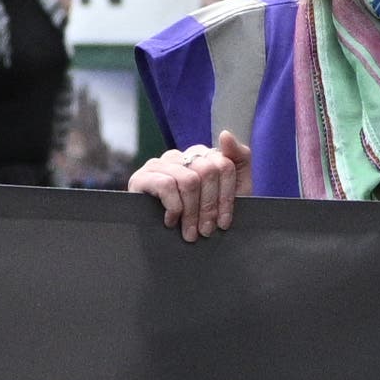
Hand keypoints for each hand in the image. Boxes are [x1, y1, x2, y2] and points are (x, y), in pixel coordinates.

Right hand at [131, 135, 248, 239]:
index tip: (224, 223)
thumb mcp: (234, 192)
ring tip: (190, 233)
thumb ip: (238, 160)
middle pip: (207, 171)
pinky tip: (171, 221)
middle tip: (206, 231)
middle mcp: (179, 156)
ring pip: (189, 180)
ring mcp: (158, 164)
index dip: (227, 197)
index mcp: (201, 156)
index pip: (224, 165)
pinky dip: (174, 207)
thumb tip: (225, 134)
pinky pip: (166, 185)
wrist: (170, 246)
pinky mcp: (141, 177)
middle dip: (209, 207)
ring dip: (192, 212)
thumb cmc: (203, 218)